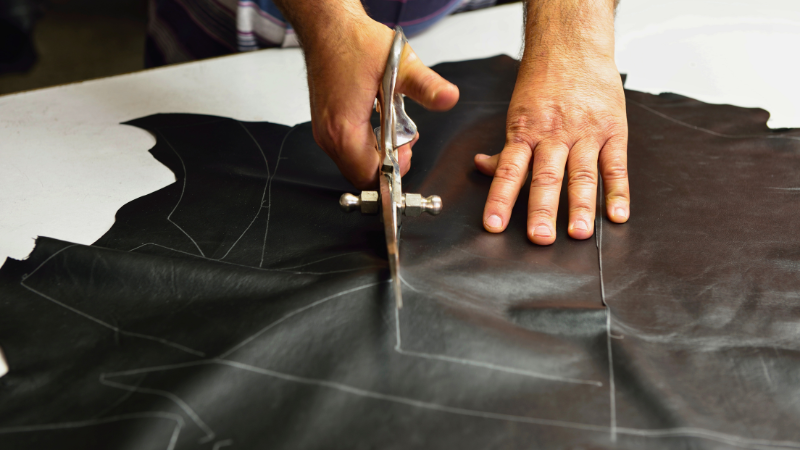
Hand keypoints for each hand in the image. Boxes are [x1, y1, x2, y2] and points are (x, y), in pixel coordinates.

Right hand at [298, 15, 458, 188]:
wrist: (328, 26)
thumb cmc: (355, 42)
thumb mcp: (400, 63)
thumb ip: (426, 86)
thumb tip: (448, 98)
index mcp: (344, 126)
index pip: (369, 175)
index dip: (393, 172)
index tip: (407, 151)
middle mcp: (329, 135)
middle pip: (361, 175)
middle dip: (387, 164)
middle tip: (403, 139)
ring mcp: (324, 132)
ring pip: (353, 164)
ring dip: (377, 155)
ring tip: (393, 128)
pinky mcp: (324, 126)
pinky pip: (346, 151)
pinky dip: (366, 145)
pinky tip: (378, 124)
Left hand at [475, 0, 628, 244]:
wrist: (573, 45)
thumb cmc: (543, 84)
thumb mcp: (517, 113)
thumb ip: (505, 147)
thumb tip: (483, 167)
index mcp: (525, 132)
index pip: (509, 171)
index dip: (500, 199)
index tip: (494, 226)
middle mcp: (554, 134)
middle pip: (546, 176)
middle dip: (542, 209)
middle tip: (539, 238)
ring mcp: (585, 132)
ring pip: (582, 174)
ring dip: (580, 206)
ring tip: (579, 233)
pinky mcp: (613, 129)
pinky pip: (615, 164)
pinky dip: (618, 191)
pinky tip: (616, 215)